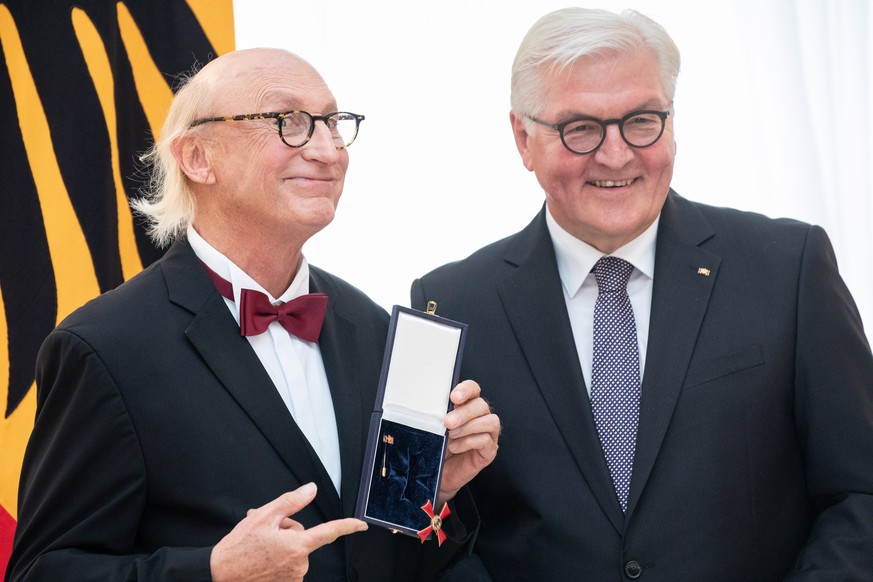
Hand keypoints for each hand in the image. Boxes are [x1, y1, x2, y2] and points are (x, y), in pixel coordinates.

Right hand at [210, 482, 367, 581]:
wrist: (219, 574)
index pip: (329, 532)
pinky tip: (262, 558)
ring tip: (260, 547)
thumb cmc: (239, 547)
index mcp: (297, 545)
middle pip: (303, 538)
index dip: (348, 526)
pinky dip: (278, 559)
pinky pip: (289, 565)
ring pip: (295, 551)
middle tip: (265, 534)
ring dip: (281, 545)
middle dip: (287, 531)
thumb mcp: (263, 517)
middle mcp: (299, 564)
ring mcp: (293, 578)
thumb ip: (291, 502)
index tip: (361, 525)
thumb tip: (311, 490)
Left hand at [438, 380, 500, 504]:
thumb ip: (437, 415)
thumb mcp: (434, 428)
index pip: (473, 389)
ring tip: (451, 435)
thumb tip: (430, 407)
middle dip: (464, 412)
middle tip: (448, 422)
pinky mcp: (489, 450)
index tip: (454, 397)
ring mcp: (488, 434)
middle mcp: (480, 417)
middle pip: (481, 405)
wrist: (438, 473)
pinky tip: (455, 447)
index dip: (466, 389)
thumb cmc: (437, 447)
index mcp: (467, 406)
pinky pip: (486, 441)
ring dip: (469, 427)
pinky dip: (469, 442)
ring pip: (490, 421)